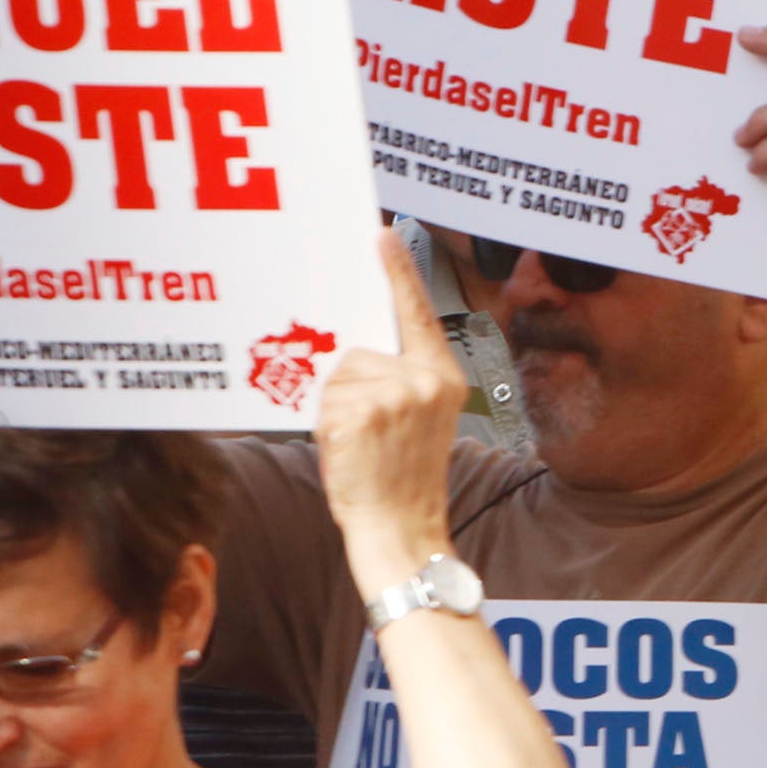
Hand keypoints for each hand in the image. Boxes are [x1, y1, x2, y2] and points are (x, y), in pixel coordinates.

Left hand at [316, 233, 468, 594]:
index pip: (419, 313)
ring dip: (333, 413)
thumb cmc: (405, 481)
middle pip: (358, 355)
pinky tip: (348, 455)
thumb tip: (353, 358)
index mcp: (444, 377)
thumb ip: (400, 383)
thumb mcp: (421, 423)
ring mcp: (394, 396)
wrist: (403, 530)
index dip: (399, 272)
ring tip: (359, 449)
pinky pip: (323, 404)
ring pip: (336, 380)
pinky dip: (324, 430)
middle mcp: (425, 380)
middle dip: (348, 389)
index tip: (382, 236)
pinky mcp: (362, 413)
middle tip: (366, 435)